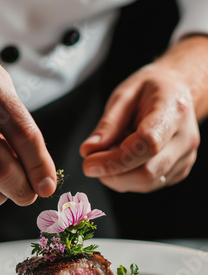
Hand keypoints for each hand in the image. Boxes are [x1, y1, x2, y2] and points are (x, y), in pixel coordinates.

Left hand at [80, 65, 199, 191]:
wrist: (176, 92)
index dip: (115, 160)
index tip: (89, 164)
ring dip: (118, 177)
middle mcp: (185, 138)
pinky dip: (129, 178)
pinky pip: (150, 184)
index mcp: (174, 111)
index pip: (147, 144)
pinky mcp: (180, 170)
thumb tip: (88, 151)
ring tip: (109, 155)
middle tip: (91, 163)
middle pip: (147, 172)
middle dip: (112, 173)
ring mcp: (186, 157)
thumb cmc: (150, 90)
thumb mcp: (124, 95)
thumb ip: (108, 124)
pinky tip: (124, 160)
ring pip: (147, 183)